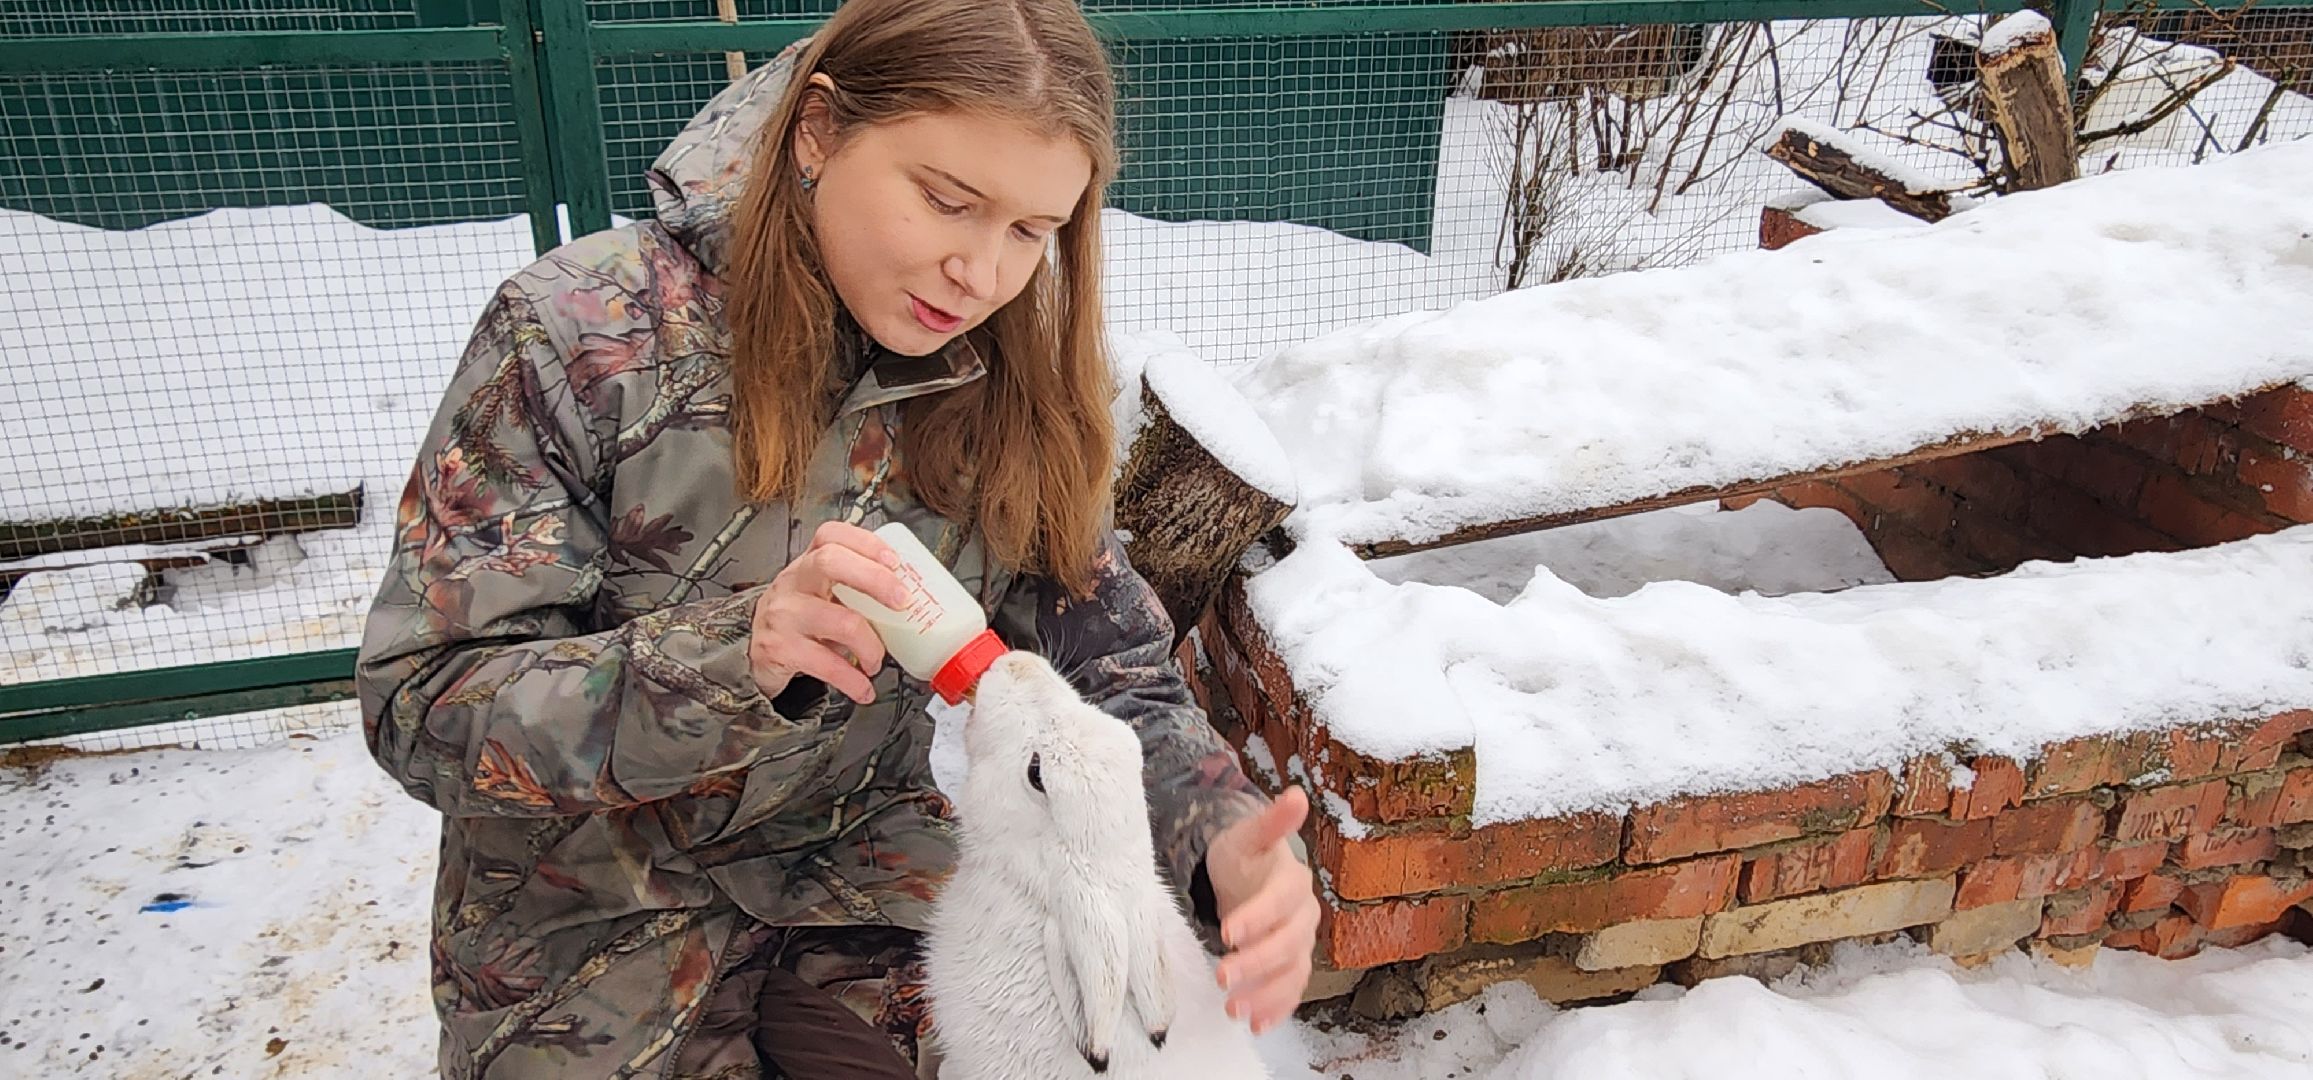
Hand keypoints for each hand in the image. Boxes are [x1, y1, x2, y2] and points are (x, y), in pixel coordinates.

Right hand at [749, 521, 909, 704]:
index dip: (866, 542)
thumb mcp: (821, 593)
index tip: (895, 560)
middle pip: (830, 562)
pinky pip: (827, 665)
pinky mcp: (779, 648)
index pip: (831, 535)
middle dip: (875, 580)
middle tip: (902, 602)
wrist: (758, 653)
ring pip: (840, 621)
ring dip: (871, 647)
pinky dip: (854, 681)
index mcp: (808, 563)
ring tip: (876, 660)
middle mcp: (793, 582)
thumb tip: (913, 598)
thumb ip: (856, 588)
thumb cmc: (802, 619)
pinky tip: (863, 688)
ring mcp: (784, 614)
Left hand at [1205, 786, 1317, 1034]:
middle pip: (1288, 944)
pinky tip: (1256, 1025)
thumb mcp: (1249, 835)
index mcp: (1294, 882)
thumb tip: (1296, 794)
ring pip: (1291, 973)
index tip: (1229, 932)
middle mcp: (1304, 917)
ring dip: (1265, 994)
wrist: (1246, 878)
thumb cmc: (1245, 857)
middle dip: (1256, 963)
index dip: (1258, 917)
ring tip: (1234, 1009)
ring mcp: (1299, 945)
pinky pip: (1290, 992)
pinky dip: (1276, 1010)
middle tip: (1221, 976)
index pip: (1281, 901)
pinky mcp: (1290, 968)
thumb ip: (1271, 821)